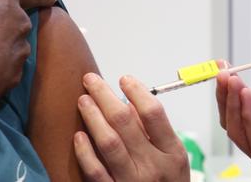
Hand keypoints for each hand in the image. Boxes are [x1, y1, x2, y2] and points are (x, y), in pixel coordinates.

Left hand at [74, 73, 189, 181]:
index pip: (154, 113)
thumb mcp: (172, 159)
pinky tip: (78, 135)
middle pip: (125, 122)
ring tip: (83, 100)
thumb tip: (130, 101)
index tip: (124, 79)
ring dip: (93, 117)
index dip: (136, 91)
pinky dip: (84, 152)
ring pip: (108, 143)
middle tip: (91, 80)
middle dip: (105, 96)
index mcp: (172, 154)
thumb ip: (154, 131)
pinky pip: (95, 172)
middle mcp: (154, 168)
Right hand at [216, 48, 250, 181]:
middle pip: (233, 117)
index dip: (230, 86)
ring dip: (232, 103)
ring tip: (233, 81)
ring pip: (238, 129)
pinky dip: (247, 118)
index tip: (223, 67)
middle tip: (223, 72)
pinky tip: (247, 99)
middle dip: (225, 94)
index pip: (241, 103)